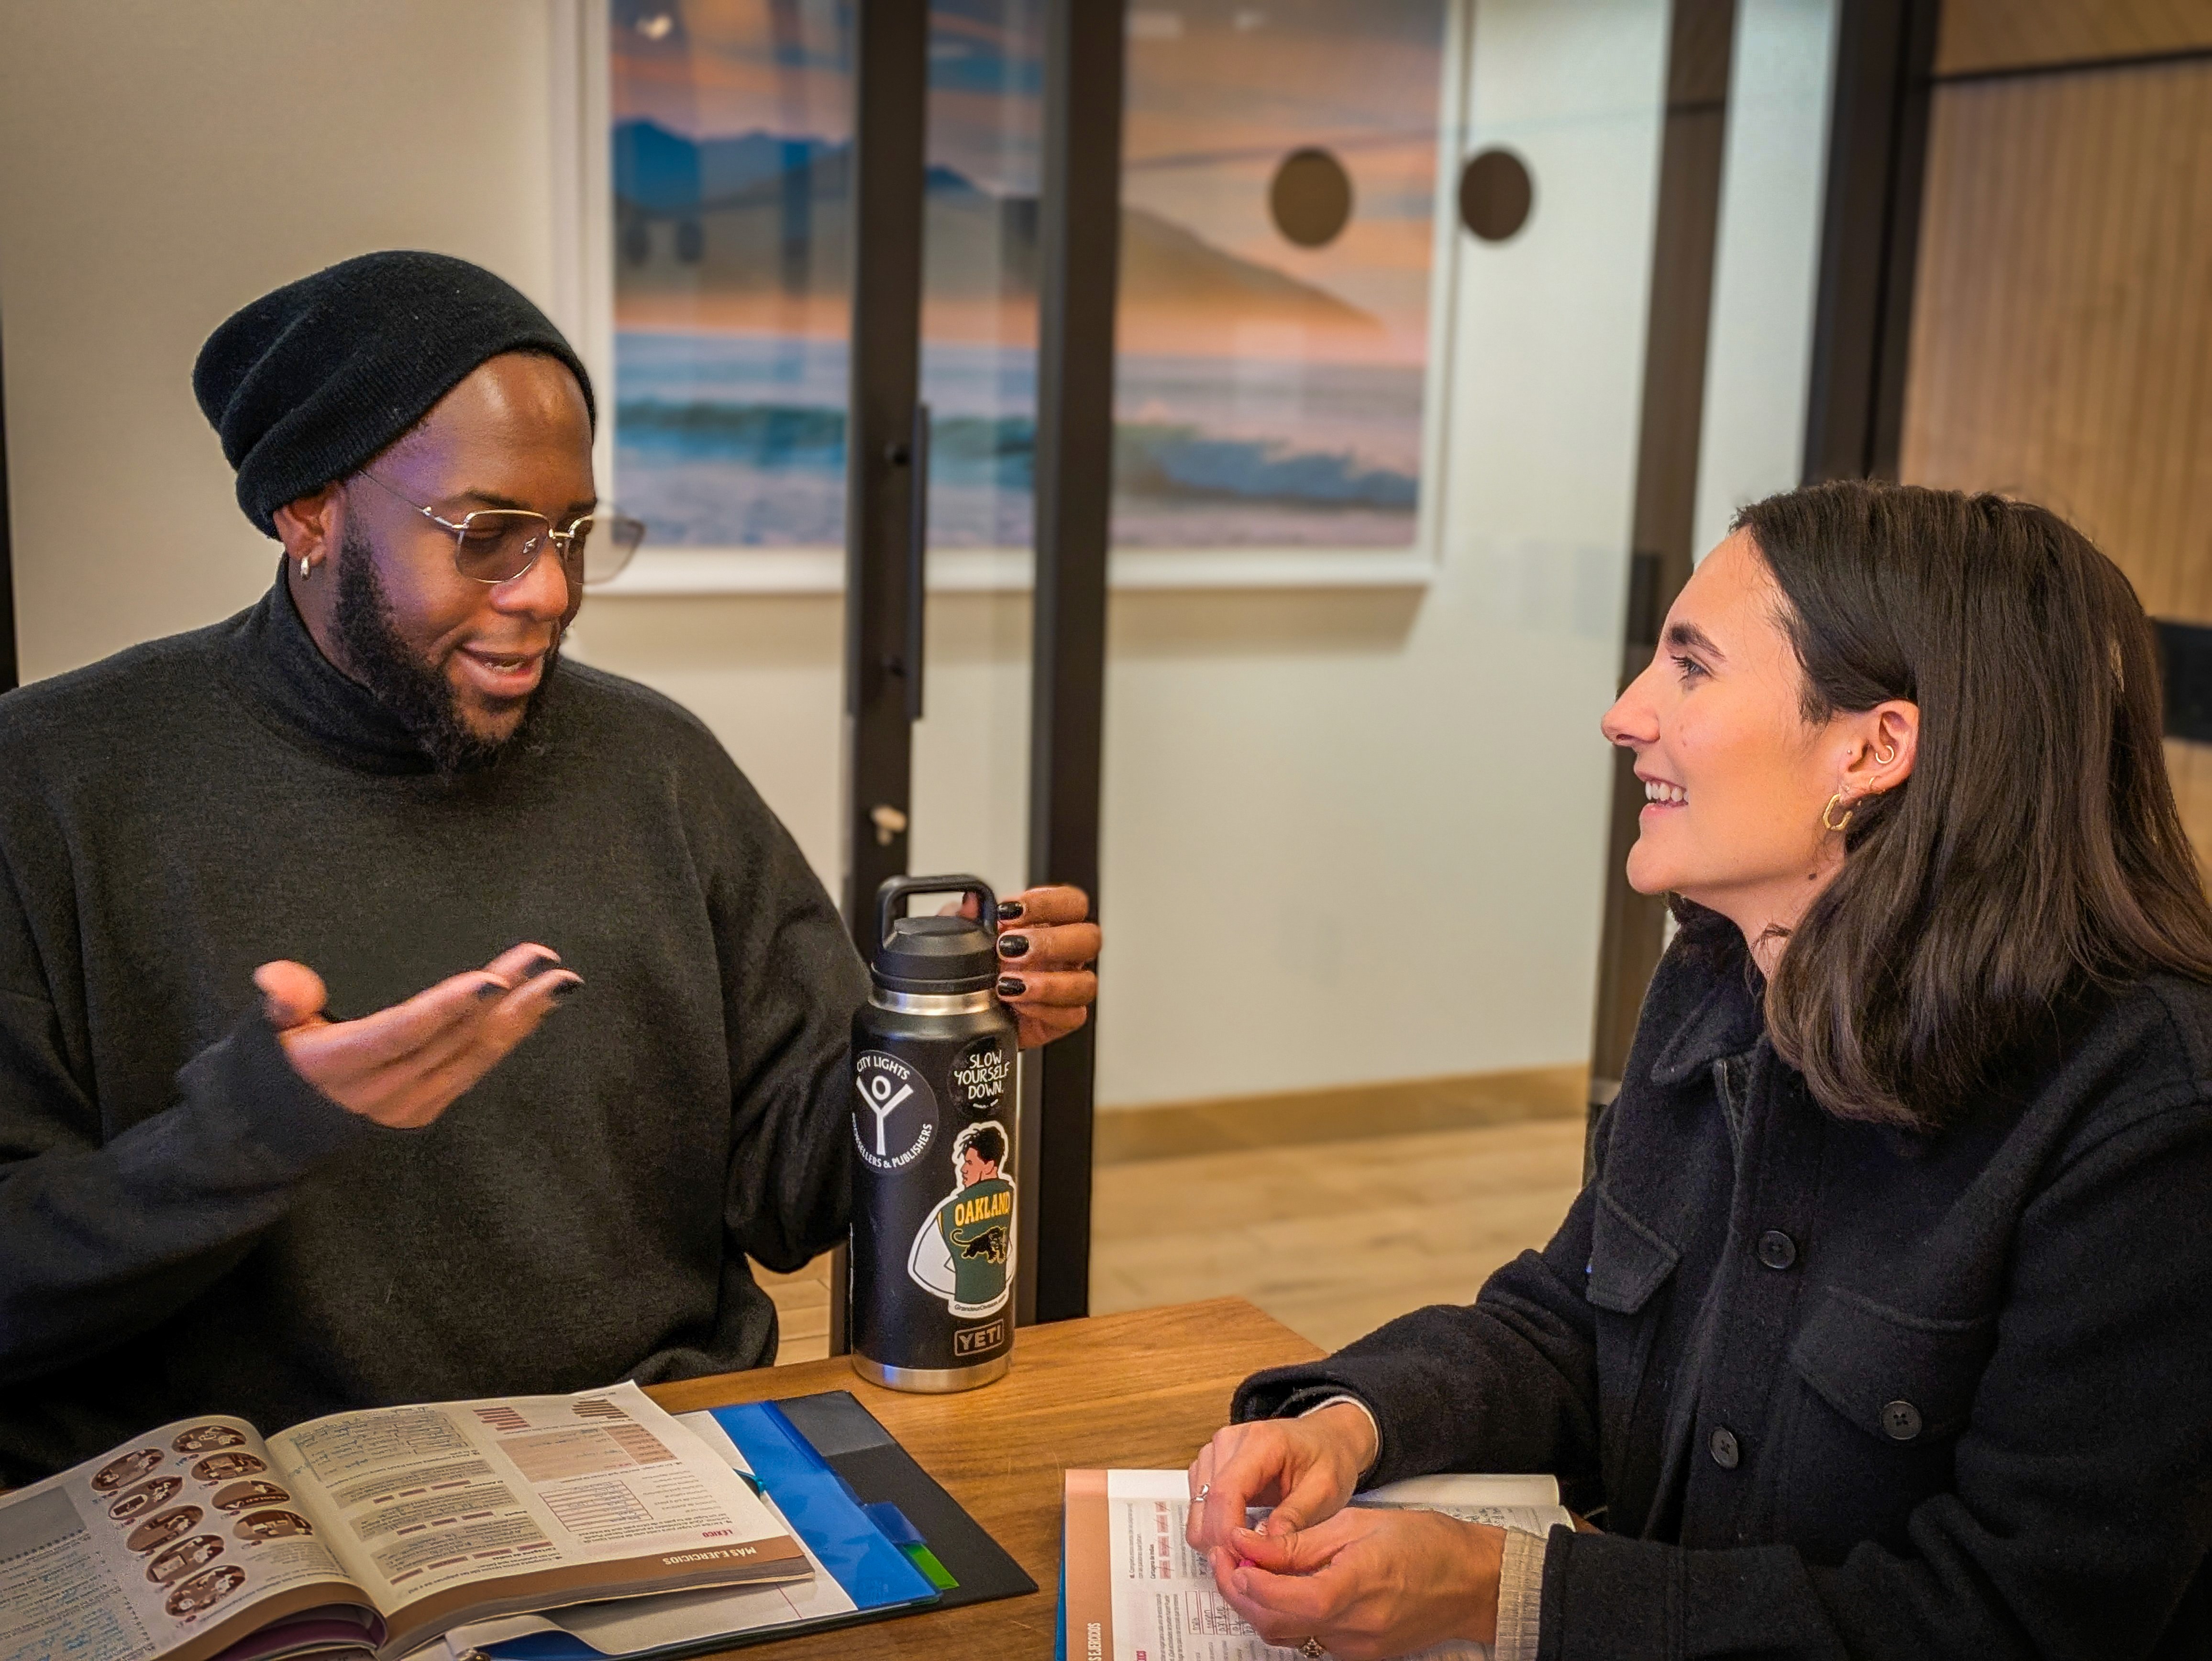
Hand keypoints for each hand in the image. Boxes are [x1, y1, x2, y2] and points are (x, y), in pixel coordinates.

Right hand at [254, 942, 580, 1128]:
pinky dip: (506, 1038)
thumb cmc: (280, 1060)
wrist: (280, 1128)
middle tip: (547, 963)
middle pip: (452, 1038)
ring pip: (474, 1056)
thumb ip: (283, 1002)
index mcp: (341, 1065)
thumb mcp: (269, 1030)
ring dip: (521, 1018)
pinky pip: (474, 1069)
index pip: (404, 1032)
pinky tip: (535, 1011)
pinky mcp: (427, 1108)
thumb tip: (278, 980)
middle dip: (505, 999)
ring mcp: (410, 1104)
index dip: (449, 1006)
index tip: (494, 980)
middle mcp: (382, 1091)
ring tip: (559, 984)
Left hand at [968, 885, 1097, 1049]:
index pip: (1072, 902)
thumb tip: (970, 904)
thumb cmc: (975, 971)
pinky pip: (1072, 1016)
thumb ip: (966, 920)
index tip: (1008, 911)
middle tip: (1009, 948)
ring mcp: (1067, 987)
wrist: (968, 1012)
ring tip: (1008, 983)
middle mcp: (1064, 955)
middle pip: (1090, 938)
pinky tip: (1018, 1004)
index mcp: (1049, 925)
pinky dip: (1044, 1010)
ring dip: (1048, 983)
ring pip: (1086, 982)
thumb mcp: (963, 941)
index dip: (1047, 902)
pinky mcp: (1062, 1019)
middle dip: (1049, 942)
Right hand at [1185, 1404, 1376, 1557]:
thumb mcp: (1326, 1490)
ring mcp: (1214, 1452)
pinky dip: (1214, 1529)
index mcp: (1260, 1441)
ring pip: (1197, 1508)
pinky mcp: (1209, 1466)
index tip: (1245, 1564)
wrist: (1325, 1439)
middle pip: (1206, 1502)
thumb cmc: (1328, 1461)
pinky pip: (1199, 1506)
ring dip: (1215, 1538)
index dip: (1228, 1533)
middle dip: (1222, 1543)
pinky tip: (1241, 1538)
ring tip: (1249, 1553)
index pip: (1226, 1491)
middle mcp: (1229, 1442)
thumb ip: (1295, 1516)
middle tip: (1250, 1570)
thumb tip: (1264, 1545)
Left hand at [1213, 1509, 1506, 1660]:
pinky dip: (1285, 1613)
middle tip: (1225, 1557)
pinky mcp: (1358, 1652)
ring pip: (1287, 1635)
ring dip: (1258, 1604)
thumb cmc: (1425, 1544)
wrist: (1472, 1581)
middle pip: (1274, 1625)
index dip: (1244, 1579)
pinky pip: (1308, 1637)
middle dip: (1238, 1592)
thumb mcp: (1357, 1524)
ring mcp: (1355, 1648)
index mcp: (1353, 1589)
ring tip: (1246, 1567)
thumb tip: (1249, 1545)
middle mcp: (1352, 1630)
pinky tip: (1280, 1586)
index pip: (1282, 1600)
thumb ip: (1299, 1542)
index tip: (1227, 1550)